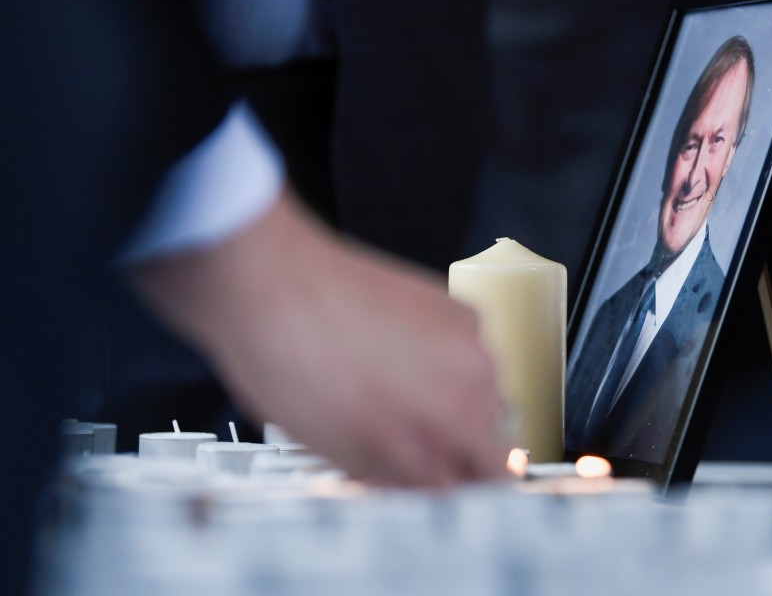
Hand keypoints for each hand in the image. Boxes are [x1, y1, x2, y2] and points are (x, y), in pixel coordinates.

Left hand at [130, 189, 510, 485]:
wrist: (274, 285)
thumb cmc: (288, 366)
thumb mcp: (340, 450)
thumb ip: (397, 471)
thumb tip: (425, 476)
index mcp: (434, 451)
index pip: (480, 489)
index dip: (452, 482)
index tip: (435, 474)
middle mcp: (469, 405)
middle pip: (494, 445)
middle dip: (459, 443)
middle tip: (409, 430)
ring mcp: (475, 355)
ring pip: (488, 395)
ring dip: (456, 395)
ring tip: (396, 379)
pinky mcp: (466, 313)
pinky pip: (474, 351)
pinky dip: (449, 353)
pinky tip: (401, 344)